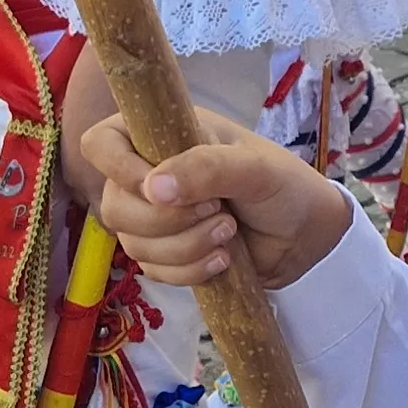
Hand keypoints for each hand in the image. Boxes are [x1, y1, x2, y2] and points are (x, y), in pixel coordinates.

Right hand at [78, 107, 356, 289]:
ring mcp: (155, 218)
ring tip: (228, 233)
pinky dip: (188, 272)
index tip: (156, 186)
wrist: (305, 235)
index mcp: (161, 135)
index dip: (118, 168)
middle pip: (114, 205)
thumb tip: (153, 189)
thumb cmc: (282, 185)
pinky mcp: (167, 255)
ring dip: (184, 248)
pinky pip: (154, 272)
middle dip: (165, 221)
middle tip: (216, 211)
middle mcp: (149, 174)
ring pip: (133, 245)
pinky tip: (223, 260)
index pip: (101, 143)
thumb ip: (206, 168)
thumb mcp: (253, 168)